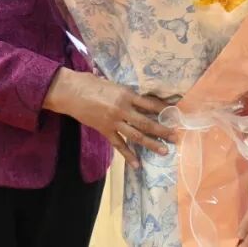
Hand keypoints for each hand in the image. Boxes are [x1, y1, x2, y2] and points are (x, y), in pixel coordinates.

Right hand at [43, 69, 175, 167]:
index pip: (150, 104)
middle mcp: (123, 109)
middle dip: (163, 130)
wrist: (71, 92)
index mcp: (126, 94)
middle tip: (176, 137)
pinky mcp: (105, 131)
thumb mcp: (113, 84)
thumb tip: (141, 98)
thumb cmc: (91, 83)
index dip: (163, 110)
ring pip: (136, 135)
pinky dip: (128, 155)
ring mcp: (114, 122)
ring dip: (151, 144)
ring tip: (164, 151)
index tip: (176, 114)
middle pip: (147, 122)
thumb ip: (127, 93)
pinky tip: (137, 164)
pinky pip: (119, 145)